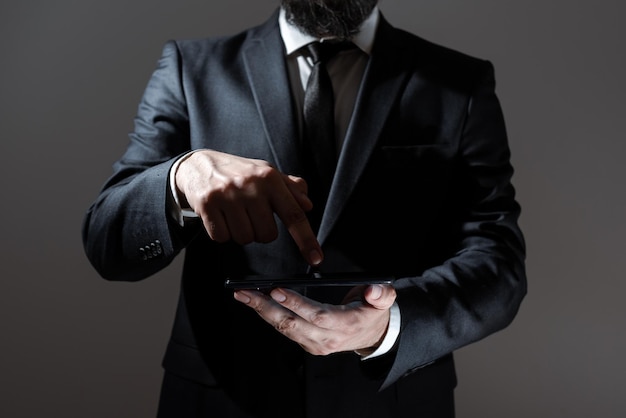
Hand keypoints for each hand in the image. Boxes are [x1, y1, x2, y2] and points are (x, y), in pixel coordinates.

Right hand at [175, 150, 322, 265]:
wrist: (198, 165)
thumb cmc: (239, 172)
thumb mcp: (267, 174)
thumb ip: (290, 189)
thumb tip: (307, 205)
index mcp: (270, 178)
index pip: (294, 214)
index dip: (306, 239)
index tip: (316, 258)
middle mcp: (250, 186)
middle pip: (267, 235)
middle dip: (260, 231)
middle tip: (251, 215)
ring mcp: (227, 195)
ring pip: (245, 238)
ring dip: (241, 232)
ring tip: (234, 214)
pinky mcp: (207, 204)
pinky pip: (222, 238)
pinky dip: (222, 233)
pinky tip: (220, 216)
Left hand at [233, 284, 396, 354]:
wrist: (372, 336)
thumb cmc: (373, 313)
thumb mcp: (385, 301)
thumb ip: (382, 294)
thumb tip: (373, 290)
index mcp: (345, 325)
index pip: (316, 315)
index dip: (296, 303)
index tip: (277, 289)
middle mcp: (327, 339)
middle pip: (292, 324)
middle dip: (266, 307)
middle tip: (246, 292)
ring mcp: (315, 343)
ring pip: (283, 328)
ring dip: (261, 311)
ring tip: (243, 295)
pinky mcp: (307, 343)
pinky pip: (284, 329)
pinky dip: (268, 315)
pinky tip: (255, 302)